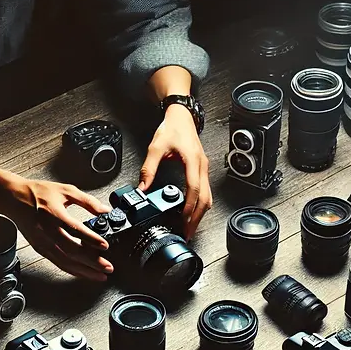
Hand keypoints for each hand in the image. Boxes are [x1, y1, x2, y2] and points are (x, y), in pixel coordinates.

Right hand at [0, 177, 113, 280]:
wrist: (14, 198)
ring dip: (84, 271)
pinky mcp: (40, 248)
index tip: (105, 246)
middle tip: (107, 267)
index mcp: (54, 214)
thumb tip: (105, 210)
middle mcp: (47, 231)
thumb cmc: (38, 193)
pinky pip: (58, 263)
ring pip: (65, 261)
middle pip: (71, 251)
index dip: (90, 239)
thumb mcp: (66, 190)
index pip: (74, 229)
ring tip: (100, 275)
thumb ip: (87, 201)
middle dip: (91, 262)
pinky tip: (83, 273)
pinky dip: (72, 270)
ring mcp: (42, 242)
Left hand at [138, 104, 211, 239]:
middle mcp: (202, 167)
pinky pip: (206, 192)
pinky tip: (193, 213)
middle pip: (205, 199)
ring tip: (190, 228)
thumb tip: (142, 187)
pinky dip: (201, 205)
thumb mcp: (155, 148)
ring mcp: (204, 169)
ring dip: (200, 214)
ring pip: (208, 197)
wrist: (181, 117)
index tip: (184, 220)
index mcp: (192, 161)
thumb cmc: (172, 128)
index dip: (190, 207)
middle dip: (197, 218)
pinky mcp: (202, 170)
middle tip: (188, 233)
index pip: (194, 189)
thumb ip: (148, 169)